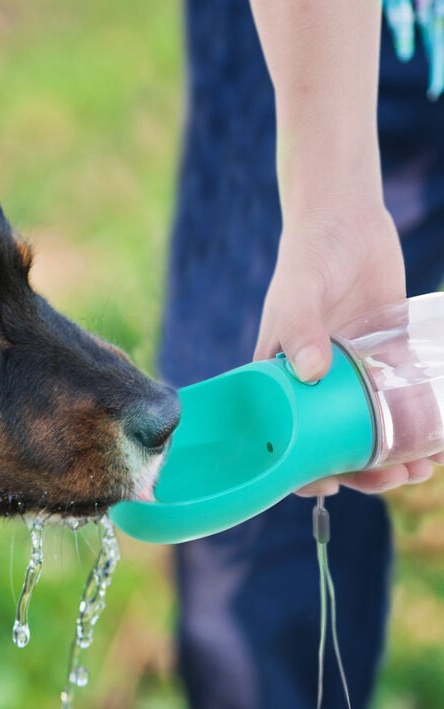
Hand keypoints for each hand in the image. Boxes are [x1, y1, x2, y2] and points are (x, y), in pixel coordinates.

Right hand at [254, 198, 439, 496]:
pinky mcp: (384, 361)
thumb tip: (312, 373)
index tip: (329, 486)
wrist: (348, 223)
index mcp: (280, 380)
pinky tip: (443, 442)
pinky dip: (420, 427)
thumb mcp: (298, 292)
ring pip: (369, 433)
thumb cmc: (308, 258)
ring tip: (423, 470)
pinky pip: (400, 403)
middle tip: (392, 477)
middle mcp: (314, 386)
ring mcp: (351, 377)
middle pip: (331, 446)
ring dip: (393, 459)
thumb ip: (299, 327)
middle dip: (361, 472)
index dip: (300, 471)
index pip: (283, 438)